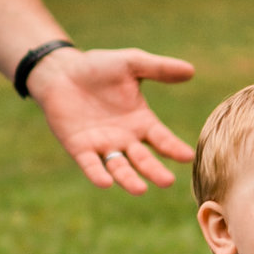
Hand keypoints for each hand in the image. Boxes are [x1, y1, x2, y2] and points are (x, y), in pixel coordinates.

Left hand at [28, 45, 197, 193]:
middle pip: (143, 160)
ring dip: (129, 179)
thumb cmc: (98, 67)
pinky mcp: (79, 148)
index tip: (187, 156)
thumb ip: (158, 68)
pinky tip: (105, 183)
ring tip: (140, 189)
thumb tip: (191, 70)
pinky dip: (97, 174)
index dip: (173, 148)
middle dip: (154, 171)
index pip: (162, 139)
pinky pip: (90, 164)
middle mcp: (125, 139)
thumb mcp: (131, 63)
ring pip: (119, 167)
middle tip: (167, 181)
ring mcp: (102, 145)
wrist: (62, 71)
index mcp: (141, 122)